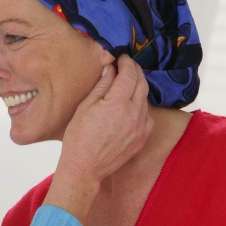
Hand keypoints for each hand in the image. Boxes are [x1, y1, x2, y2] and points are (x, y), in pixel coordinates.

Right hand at [45, 55, 153, 219]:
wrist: (85, 167)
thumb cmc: (79, 138)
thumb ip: (101, 86)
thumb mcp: (85, 107)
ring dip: (138, 88)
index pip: (129, 74)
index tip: (122, 58)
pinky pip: (147, 115)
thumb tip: (110, 68)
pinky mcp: (143, 138)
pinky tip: (130, 106)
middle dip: (135, 71)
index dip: (127, 63)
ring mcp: (141, 127)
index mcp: (117, 104)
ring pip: (146, 99)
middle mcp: (134, 114)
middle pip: (142, 84)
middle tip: (127, 66)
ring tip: (127, 84)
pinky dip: (141, 106)